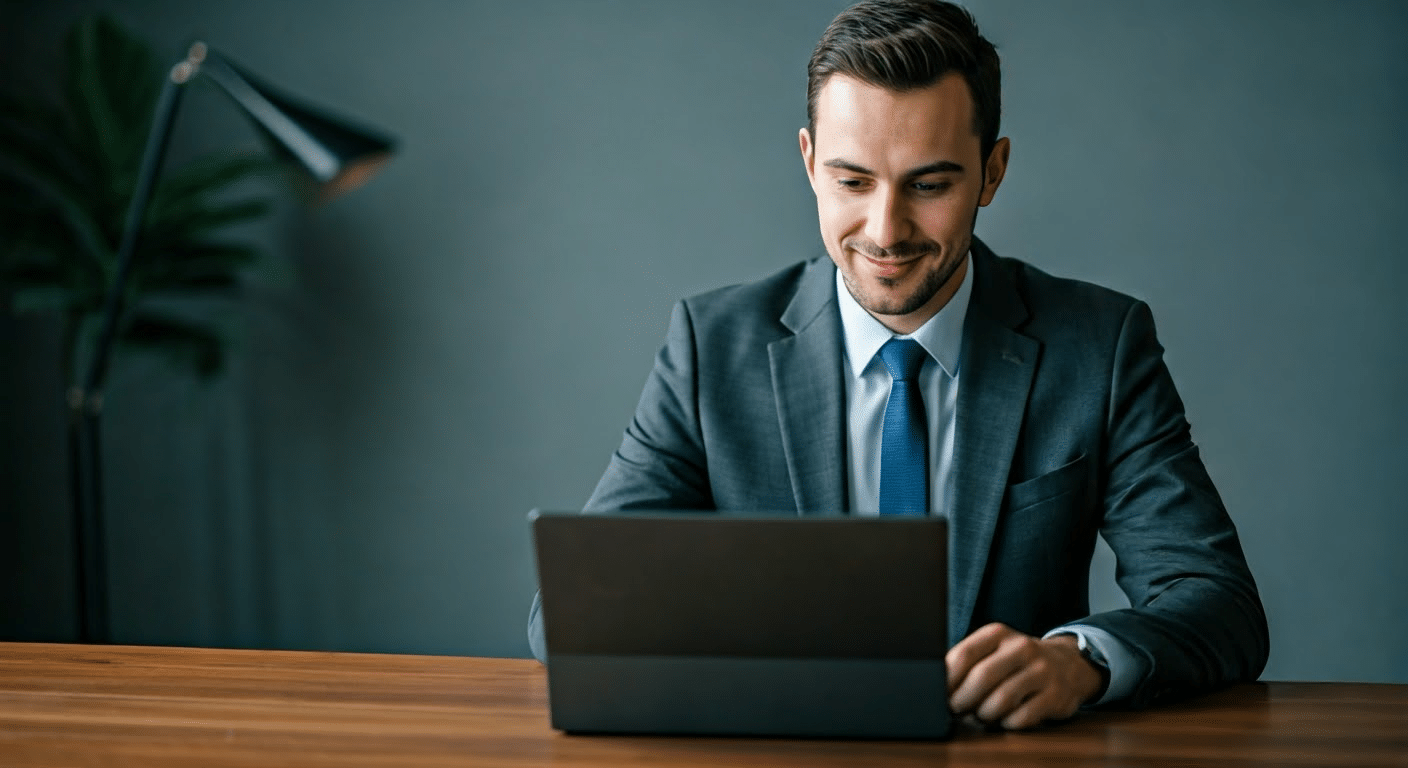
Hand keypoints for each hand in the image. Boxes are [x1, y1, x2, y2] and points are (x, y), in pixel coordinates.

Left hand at [946, 623, 1103, 729]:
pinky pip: (1021, 717)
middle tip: (957, 710)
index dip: (947, 680)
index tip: (940, 694)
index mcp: (998, 634)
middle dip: (962, 700)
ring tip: (980, 714)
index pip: (964, 654)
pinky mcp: (1055, 695)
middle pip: (981, 678)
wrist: (1067, 664)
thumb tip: (935, 684)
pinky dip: (1006, 723)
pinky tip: (1004, 718)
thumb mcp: (992, 650)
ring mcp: (1042, 671)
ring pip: (1001, 700)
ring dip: (984, 714)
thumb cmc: (1016, 660)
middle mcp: (1022, 648)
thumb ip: (967, 661)